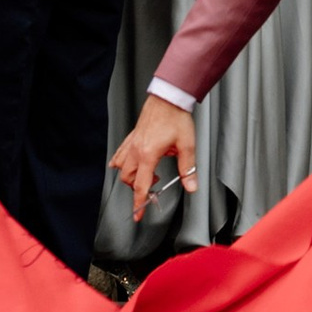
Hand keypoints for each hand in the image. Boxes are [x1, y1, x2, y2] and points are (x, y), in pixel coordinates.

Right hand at [111, 92, 196, 219]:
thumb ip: (188, 168)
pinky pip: (120, 153)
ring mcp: (132, 143)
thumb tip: (191, 186)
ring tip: (146, 174)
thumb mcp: (187, 145)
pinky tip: (122, 164)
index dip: (139, 203)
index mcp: (148, 155)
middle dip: (137, 187)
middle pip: (128, 179)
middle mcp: (136, 150)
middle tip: (153, 186)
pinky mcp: (132, 136)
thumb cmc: (176, 118)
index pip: (140, 186)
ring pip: (121, 167)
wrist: (168, 97)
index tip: (137, 215)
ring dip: (130, 176)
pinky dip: (120, 162)